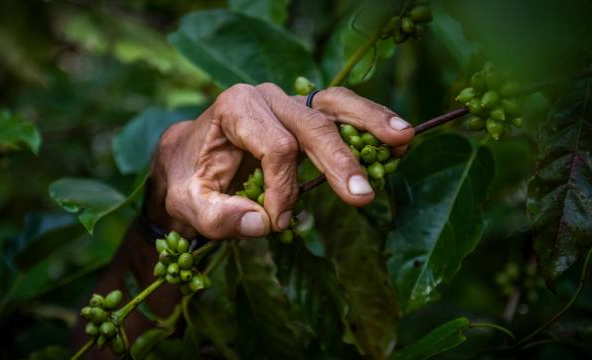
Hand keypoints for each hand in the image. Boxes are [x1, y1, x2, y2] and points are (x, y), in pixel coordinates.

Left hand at [147, 83, 413, 239]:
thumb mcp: (188, 204)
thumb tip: (263, 225)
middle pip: (311, 124)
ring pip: (334, 105)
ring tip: (403, 138)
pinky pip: (340, 114)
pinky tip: (397, 138)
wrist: (191, 155)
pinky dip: (369, 124)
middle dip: (338, 160)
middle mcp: (266, 96)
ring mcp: (289, 101)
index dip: (282, 188)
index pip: (274, 147)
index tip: (279, 222)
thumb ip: (217, 217)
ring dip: (370, 124)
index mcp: (234, 108)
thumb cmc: (191, 178)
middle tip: (362, 195)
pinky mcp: (306, 113)